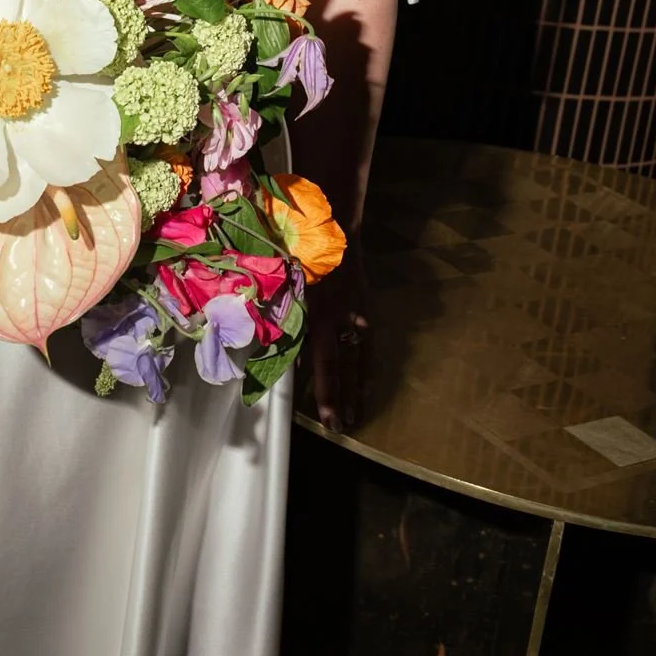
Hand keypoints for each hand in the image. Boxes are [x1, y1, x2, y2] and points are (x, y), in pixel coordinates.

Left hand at [303, 255, 372, 434]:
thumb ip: (289, 323)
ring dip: (357, 387)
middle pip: (344, 367)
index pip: (324, 364)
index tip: (326, 418)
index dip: (325, 392)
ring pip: (359, 358)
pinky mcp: (365, 306)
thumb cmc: (300, 255)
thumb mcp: (289, 288)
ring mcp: (356, 313)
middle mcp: (341, 319)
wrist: (335, 227)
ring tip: (356, 414)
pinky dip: (366, 362)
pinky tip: (366, 380)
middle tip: (342, 427)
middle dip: (342, 398)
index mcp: (319, 315)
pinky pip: (367, 340)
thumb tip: (292, 360)